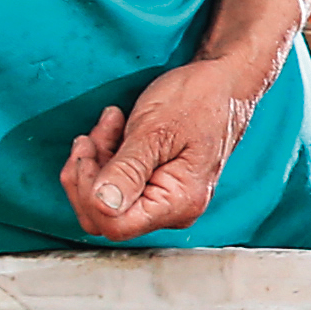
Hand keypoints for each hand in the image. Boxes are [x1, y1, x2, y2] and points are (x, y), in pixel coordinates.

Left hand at [65, 55, 268, 239]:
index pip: (116, 225)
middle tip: (91, 137)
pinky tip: (114, 129)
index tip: (89, 152)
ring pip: (104, 201)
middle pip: (105, 217)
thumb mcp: (156, 130)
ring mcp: (164, 199)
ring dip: (94, 162)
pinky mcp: (155, 186)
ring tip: (108, 124)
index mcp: (179, 202)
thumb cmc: (199, 100)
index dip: (90, 193)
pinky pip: (115, 186)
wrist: (223, 84)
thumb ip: (127, 171)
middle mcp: (173, 210)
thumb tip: (101, 205)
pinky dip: (104, 158)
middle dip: (87, 176)